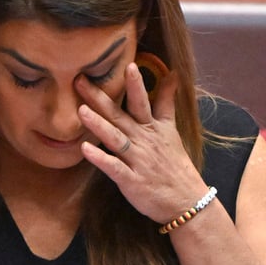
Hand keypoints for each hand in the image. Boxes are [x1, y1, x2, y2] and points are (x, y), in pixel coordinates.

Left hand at [77, 61, 208, 223]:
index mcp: (152, 128)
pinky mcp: (130, 180)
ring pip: (115, 138)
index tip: (126, 64)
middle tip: (79, 80)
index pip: (143, 101)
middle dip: (100, 98)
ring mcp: (137, 160)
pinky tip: (84, 149)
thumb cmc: (175, 165)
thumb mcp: (172, 130)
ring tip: (81, 110)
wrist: (186, 200)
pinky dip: (100, 158)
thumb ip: (167, 102)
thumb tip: (173, 74)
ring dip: (98, 124)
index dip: (136, 84)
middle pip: (120, 115)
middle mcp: (143, 140)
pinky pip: (113, 167)